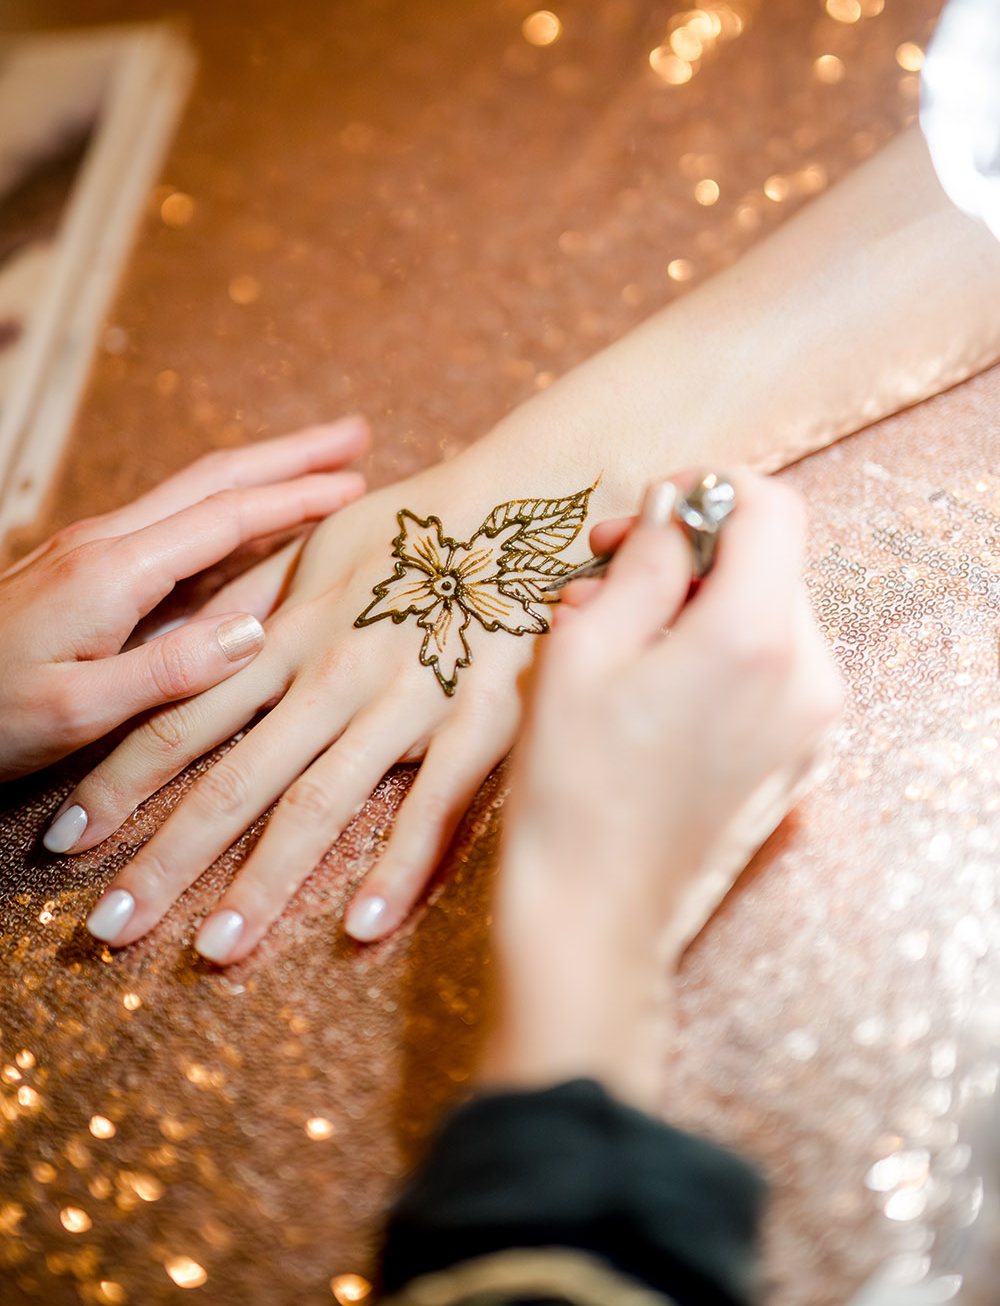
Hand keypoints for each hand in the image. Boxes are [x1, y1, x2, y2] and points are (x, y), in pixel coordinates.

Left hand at [2, 417, 367, 785]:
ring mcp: (93, 551)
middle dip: (291, 453)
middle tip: (358, 433)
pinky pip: (174, 523)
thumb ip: (169, 673)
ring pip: (195, 493)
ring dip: (263, 472)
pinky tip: (251, 522)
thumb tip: (257, 631)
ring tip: (323, 465)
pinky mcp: (85, 570)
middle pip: (215, 479)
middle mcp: (107, 544)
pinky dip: (229, 507)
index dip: (298, 498)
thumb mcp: (78, 713)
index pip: (225, 516)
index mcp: (114, 571)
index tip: (360, 484)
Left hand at [56, 445, 627, 957]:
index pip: (178, 721)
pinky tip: (362, 928)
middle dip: (168, 859)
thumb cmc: (418, 522)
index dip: (118, 783)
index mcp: (283, 634)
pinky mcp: (476, 721)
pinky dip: (398, 867)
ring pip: (319, 803)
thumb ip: (257, 602)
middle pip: (233, 779)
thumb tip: (197, 644)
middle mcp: (329, 676)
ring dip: (263, 882)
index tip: (67, 843)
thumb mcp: (319, 549)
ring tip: (217, 950)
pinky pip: (434, 804)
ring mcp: (401, 701)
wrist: (524, 503)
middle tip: (112, 930)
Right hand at [485, 470, 841, 1106]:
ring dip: (693, 604)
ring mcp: (811, 723)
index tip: (645, 516)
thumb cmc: (574, 785)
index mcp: (757, 636)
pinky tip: (641, 682)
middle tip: (603, 574)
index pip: (771, 507)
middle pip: (769, 561)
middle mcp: (808, 675)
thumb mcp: (585, 647)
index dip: (706, 491)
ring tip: (608, 635)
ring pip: (764, 614)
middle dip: (689, 552)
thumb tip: (678, 507)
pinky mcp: (796, 756)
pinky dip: (711, 653)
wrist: (593, 915)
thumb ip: (645, 561)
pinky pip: (766, 670)